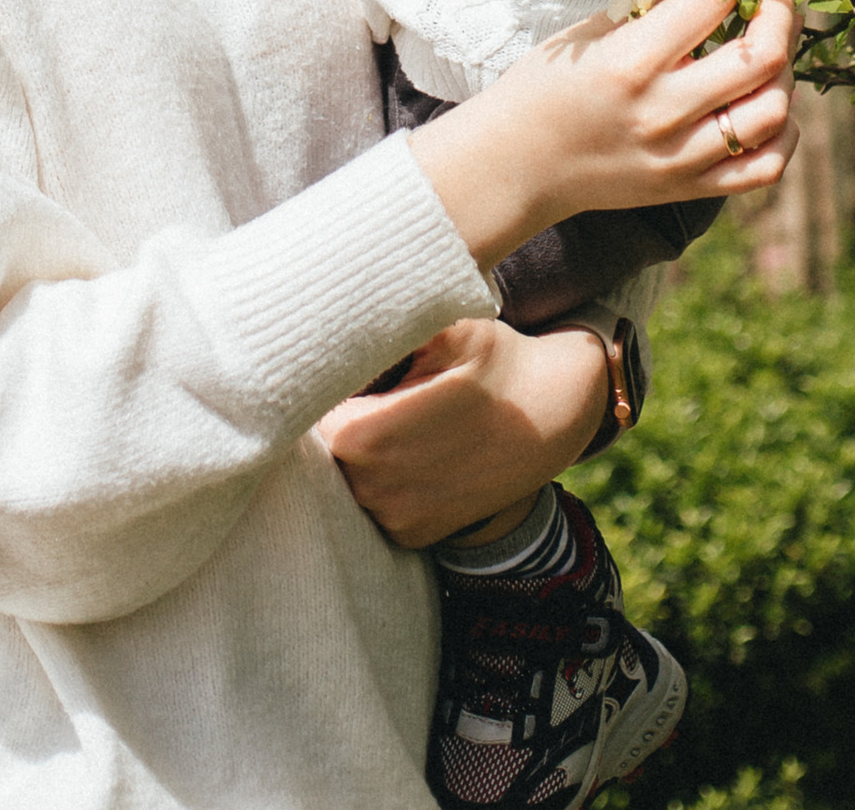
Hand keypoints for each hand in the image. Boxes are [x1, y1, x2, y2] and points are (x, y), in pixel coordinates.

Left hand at [316, 316, 612, 549]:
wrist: (552, 416)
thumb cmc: (493, 360)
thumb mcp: (446, 325)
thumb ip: (387, 327)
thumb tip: (332, 318)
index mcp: (370, 436)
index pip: (303, 413)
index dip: (309, 386)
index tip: (323, 365)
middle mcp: (376, 489)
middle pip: (318, 449)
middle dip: (327, 416)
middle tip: (356, 384)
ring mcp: (396, 519)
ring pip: (343, 477)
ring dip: (354, 449)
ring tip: (387, 412)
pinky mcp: (412, 536)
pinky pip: (371, 502)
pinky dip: (377, 477)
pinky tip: (405, 447)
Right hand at [407, 0, 798, 274]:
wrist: (516, 165)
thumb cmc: (544, 86)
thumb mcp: (589, 32)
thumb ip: (652, 7)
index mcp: (631, 62)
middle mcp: (664, 113)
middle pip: (761, 56)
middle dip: (779, 6)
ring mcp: (682, 158)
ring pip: (773, 111)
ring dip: (783, 68)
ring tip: (767, 45)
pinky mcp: (690, 190)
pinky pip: (764, 167)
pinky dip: (781, 131)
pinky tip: (767, 102)